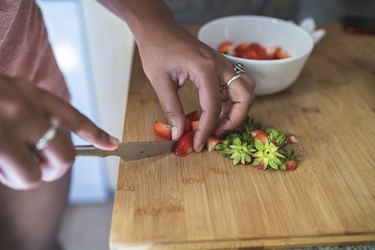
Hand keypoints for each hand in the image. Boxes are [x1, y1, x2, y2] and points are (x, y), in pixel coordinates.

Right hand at [0, 76, 118, 189]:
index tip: (113, 144)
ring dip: (22, 177)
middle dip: (55, 169)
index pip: (73, 117)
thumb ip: (32, 114)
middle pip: (64, 155)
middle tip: (40, 169)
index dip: (96, 133)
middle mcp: (24, 111)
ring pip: (34, 175)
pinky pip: (10, 178)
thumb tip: (49, 147)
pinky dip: (4, 177)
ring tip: (4, 162)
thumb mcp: (9, 93)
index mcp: (30, 94)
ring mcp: (6, 131)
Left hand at [137, 24, 254, 150]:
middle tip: (216, 133)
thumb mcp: (160, 82)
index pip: (214, 107)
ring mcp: (223, 63)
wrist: (158, 28)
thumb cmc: (157, 49)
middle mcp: (220, 65)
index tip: (199, 144)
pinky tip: (216, 107)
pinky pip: (237, 84)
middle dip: (235, 120)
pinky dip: (232, 100)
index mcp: (205, 69)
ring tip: (218, 121)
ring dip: (237, 109)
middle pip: (245, 97)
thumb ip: (171, 109)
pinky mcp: (220, 64)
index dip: (207, 130)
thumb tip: (179, 133)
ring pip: (246, 89)